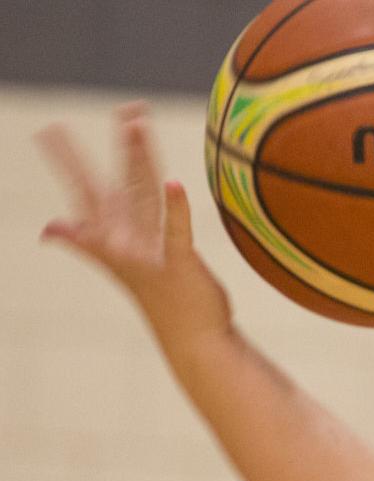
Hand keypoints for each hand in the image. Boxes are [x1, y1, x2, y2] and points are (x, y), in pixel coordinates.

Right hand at [36, 103, 230, 343]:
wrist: (194, 340)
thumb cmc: (163, 298)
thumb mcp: (120, 264)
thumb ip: (85, 241)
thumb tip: (50, 229)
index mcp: (113, 236)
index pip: (85, 189)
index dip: (67, 160)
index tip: (48, 130)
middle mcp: (123, 242)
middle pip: (108, 187)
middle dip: (97, 154)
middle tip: (85, 117)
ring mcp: (148, 254)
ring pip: (142, 196)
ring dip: (139, 159)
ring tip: (135, 122)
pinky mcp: (179, 264)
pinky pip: (175, 231)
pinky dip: (176, 208)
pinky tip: (175, 182)